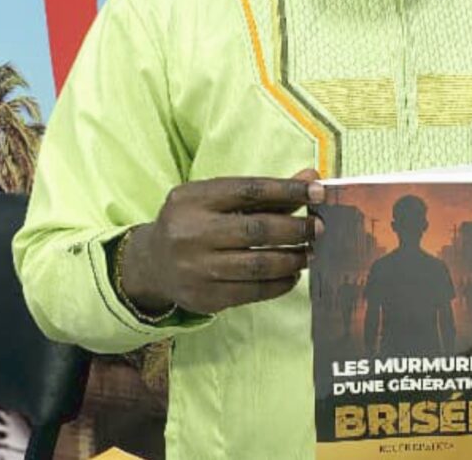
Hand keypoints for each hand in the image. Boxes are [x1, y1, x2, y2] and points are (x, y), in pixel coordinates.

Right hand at [119, 169, 323, 314]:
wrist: (152, 263)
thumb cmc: (194, 223)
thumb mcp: (217, 199)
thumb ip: (264, 191)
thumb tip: (311, 175)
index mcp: (194, 199)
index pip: (250, 190)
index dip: (288, 190)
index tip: (318, 192)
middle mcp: (191, 232)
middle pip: (257, 230)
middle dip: (296, 229)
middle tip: (319, 229)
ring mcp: (195, 268)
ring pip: (258, 265)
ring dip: (292, 259)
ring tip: (309, 253)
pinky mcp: (204, 297)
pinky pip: (252, 292)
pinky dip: (279, 284)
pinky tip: (292, 275)